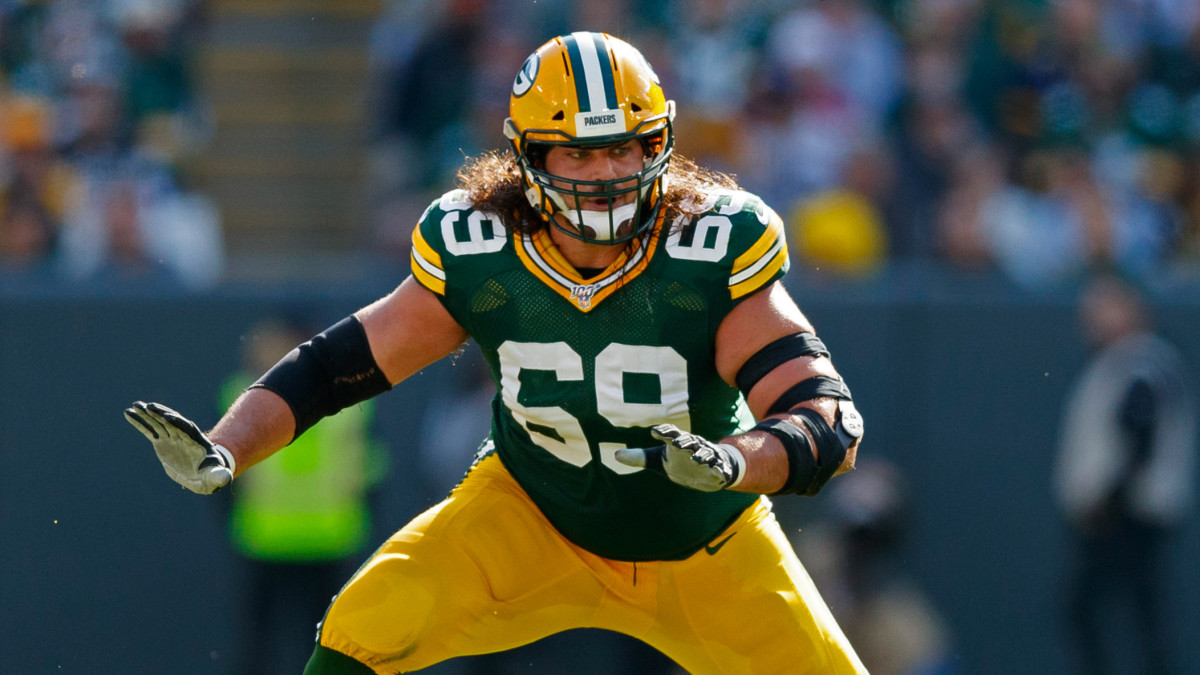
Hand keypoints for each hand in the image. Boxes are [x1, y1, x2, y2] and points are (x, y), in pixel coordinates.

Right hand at [124, 401, 234, 493]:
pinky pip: (149, 430)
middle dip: (160, 414)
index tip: (165, 416)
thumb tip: (225, 477)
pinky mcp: (162, 442)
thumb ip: (219, 475)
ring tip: (133, 407)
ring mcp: (172, 438)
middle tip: (147, 406)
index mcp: (197, 441)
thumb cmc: (212, 474)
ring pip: (158, 423)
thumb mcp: (217, 475)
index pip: (187, 428)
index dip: (177, 422)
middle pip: (171, 421)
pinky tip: (128, 414)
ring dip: (147, 414)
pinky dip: (140, 422)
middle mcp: (183, 436)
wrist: (204, 475)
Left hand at [615, 424, 744, 491]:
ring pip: (706, 454)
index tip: (654, 432)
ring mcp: (707, 457)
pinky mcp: (717, 469)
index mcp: (679, 443)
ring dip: (702, 456)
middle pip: (690, 441)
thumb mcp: (659, 460)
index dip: (664, 432)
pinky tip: (719, 472)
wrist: (709, 468)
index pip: (672, 433)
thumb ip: (640, 457)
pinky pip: (720, 469)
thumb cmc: (681, 461)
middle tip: (676, 443)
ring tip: (696, 459)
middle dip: (684, 441)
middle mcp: (694, 447)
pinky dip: (720, 470)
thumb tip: (615, 455)